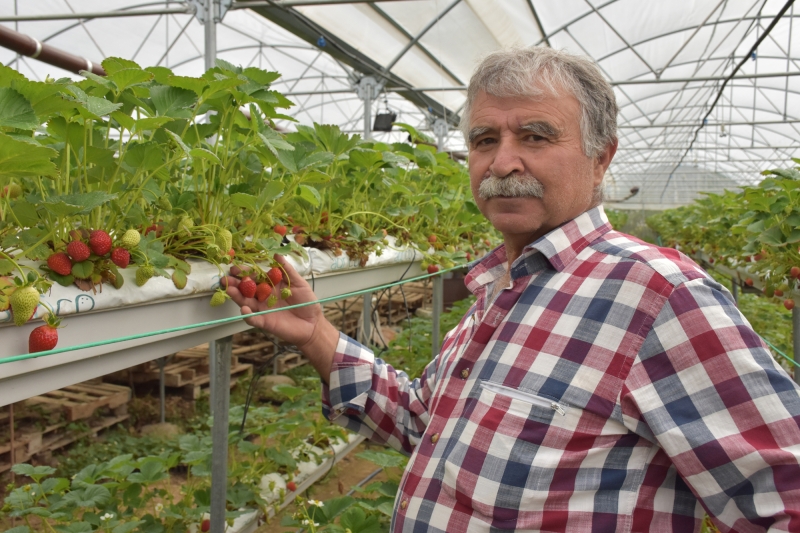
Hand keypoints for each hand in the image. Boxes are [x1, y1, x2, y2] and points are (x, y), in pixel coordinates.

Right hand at [225, 255, 337, 380]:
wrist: (313, 323)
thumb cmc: (306, 302)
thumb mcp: (298, 283)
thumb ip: (287, 270)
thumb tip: (277, 254)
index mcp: (270, 286)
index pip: (254, 277)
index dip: (245, 272)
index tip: (235, 268)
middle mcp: (263, 297)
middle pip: (246, 289)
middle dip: (235, 284)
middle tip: (226, 279)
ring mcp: (263, 310)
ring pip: (246, 303)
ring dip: (237, 297)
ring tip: (230, 291)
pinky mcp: (265, 323)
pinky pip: (254, 319)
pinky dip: (248, 316)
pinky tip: (245, 310)